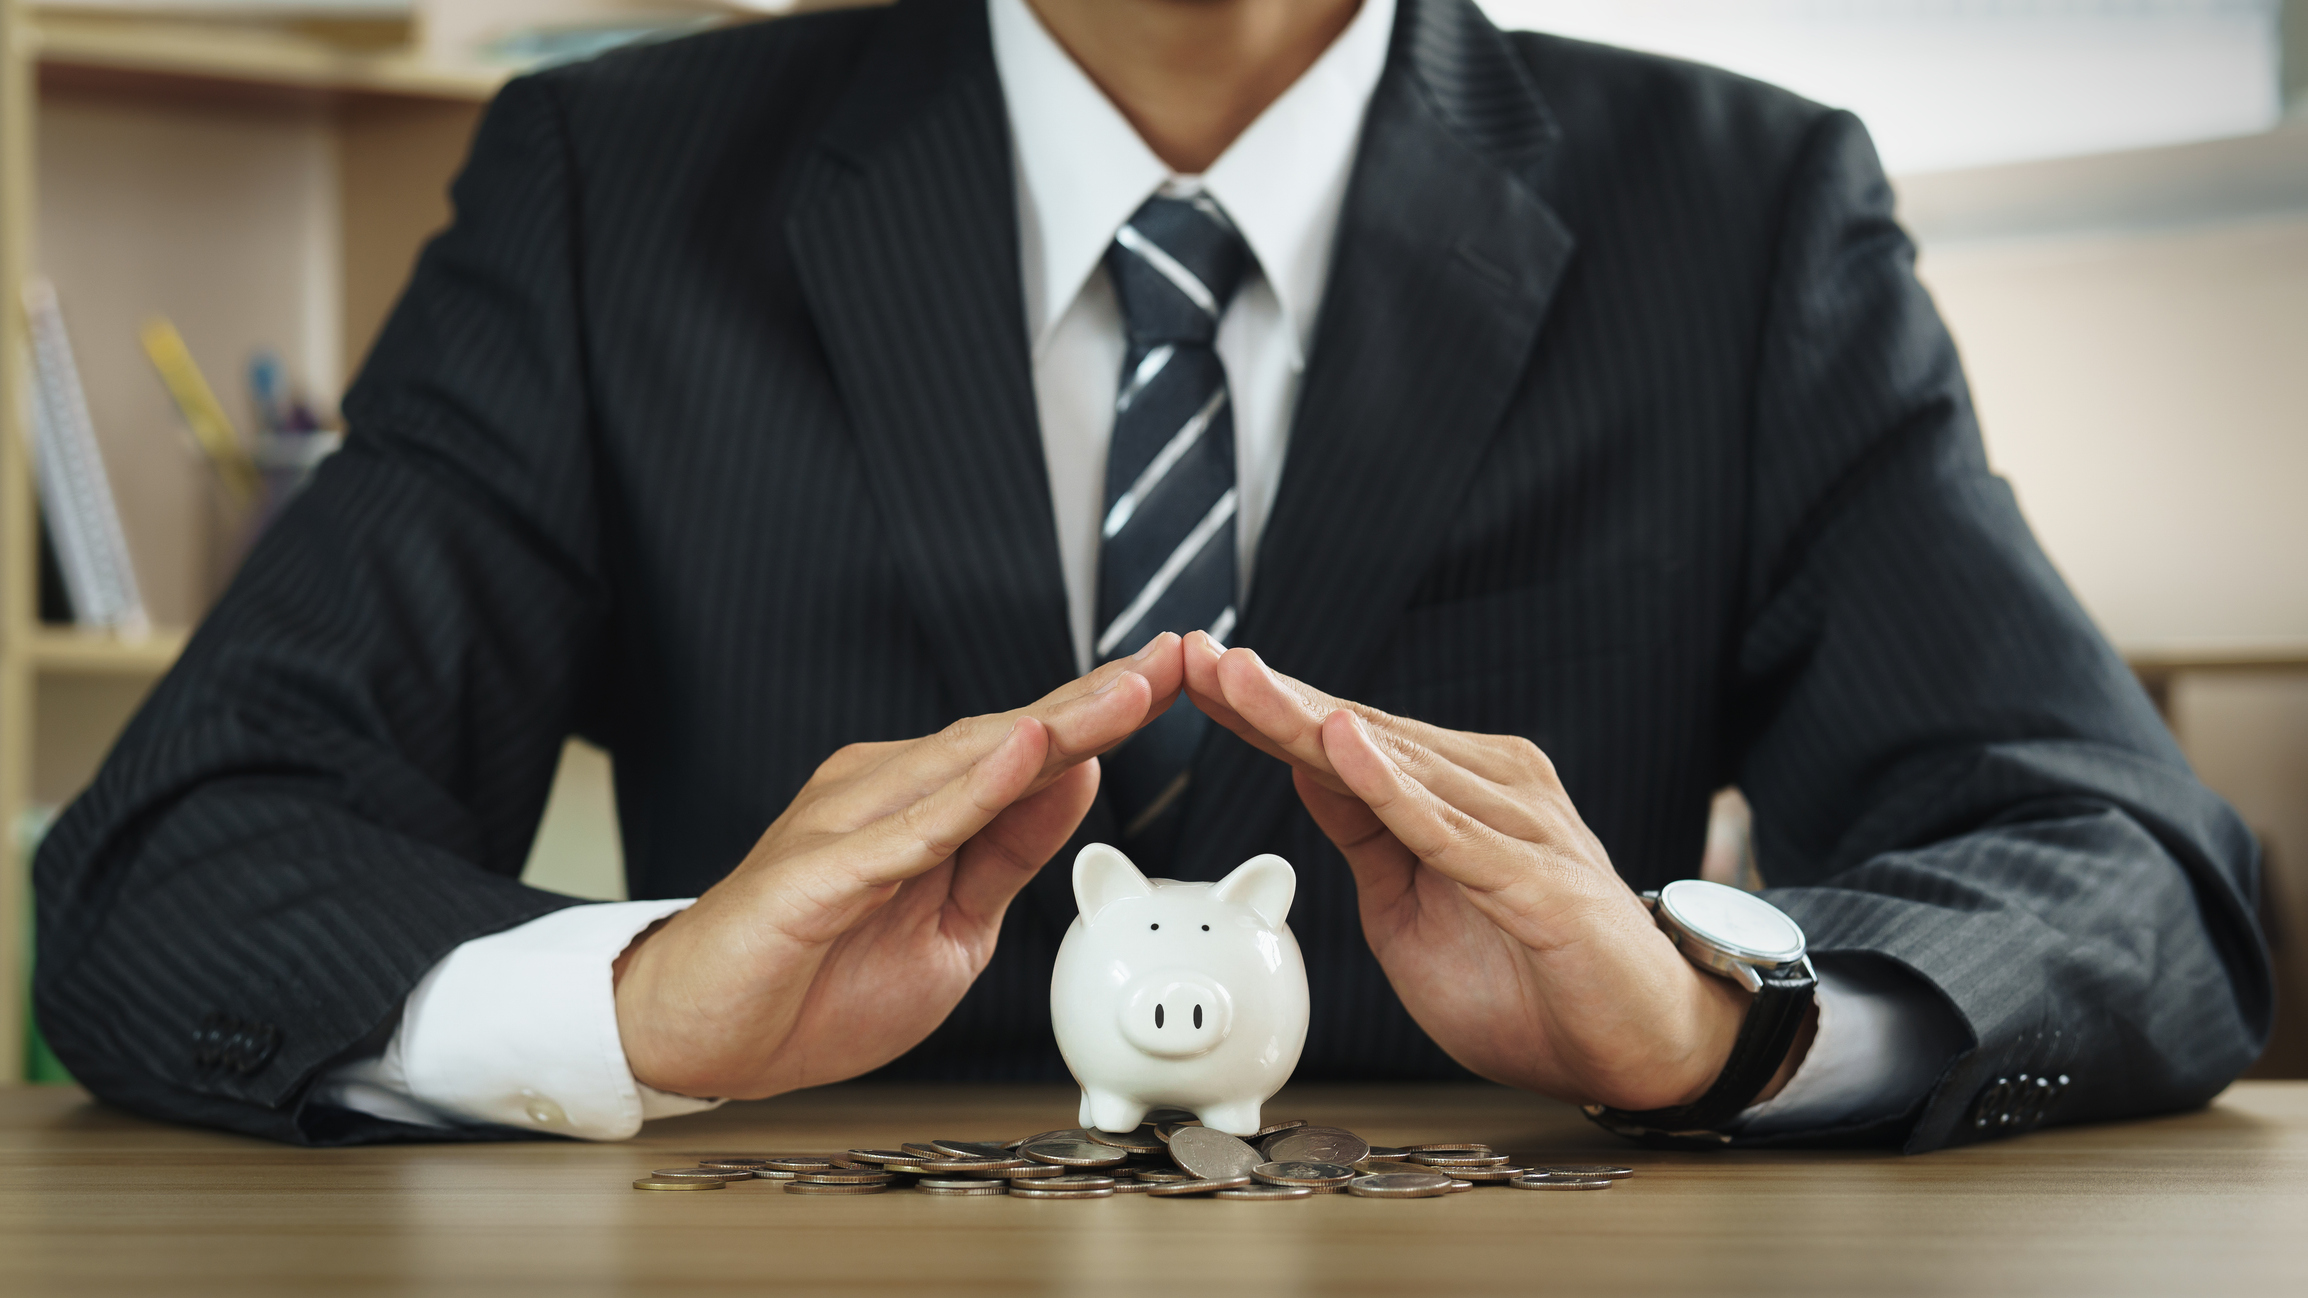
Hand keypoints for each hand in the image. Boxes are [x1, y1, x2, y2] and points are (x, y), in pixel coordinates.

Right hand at [613, 634, 1187, 1098]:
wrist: (704, 1034)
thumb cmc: (816, 979)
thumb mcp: (954, 924)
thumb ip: (1010, 850)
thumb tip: (1078, 777)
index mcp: (922, 803)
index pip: (1029, 748)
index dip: (1103, 712)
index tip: (1176, 674)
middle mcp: (885, 792)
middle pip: (1009, 737)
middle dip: (1098, 698)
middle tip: (1175, 657)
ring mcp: (848, 825)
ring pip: (967, 766)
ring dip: (1053, 727)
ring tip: (1126, 693)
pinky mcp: (818, 874)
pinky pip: (907, 831)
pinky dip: (970, 794)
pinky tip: (1024, 758)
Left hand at [1181, 632, 1810, 1110]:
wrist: (1641, 1048)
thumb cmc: (1529, 980)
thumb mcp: (1408, 908)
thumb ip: (1364, 835)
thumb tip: (1304, 766)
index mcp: (1453, 794)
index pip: (1342, 740)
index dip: (1266, 708)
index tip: (1195, 669)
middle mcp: (1489, 788)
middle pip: (1357, 736)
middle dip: (1269, 695)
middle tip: (1198, 653)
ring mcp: (1517, 828)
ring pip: (1392, 767)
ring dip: (1309, 721)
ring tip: (1242, 680)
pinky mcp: (1537, 882)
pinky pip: (1449, 831)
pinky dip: (1391, 788)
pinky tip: (1340, 749)